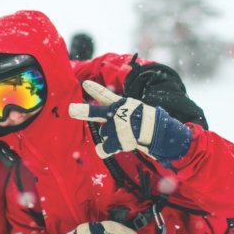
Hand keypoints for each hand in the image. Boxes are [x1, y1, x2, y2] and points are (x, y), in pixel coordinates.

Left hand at [69, 80, 191, 161]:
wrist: (163, 134)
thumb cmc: (147, 121)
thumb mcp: (134, 108)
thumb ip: (118, 109)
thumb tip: (103, 114)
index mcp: (122, 105)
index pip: (106, 96)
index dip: (95, 89)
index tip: (84, 84)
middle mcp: (119, 115)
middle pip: (96, 113)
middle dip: (82, 112)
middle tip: (70, 110)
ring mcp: (119, 128)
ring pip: (104, 134)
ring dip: (111, 137)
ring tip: (126, 136)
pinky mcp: (121, 141)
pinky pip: (103, 148)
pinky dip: (103, 150)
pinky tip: (107, 149)